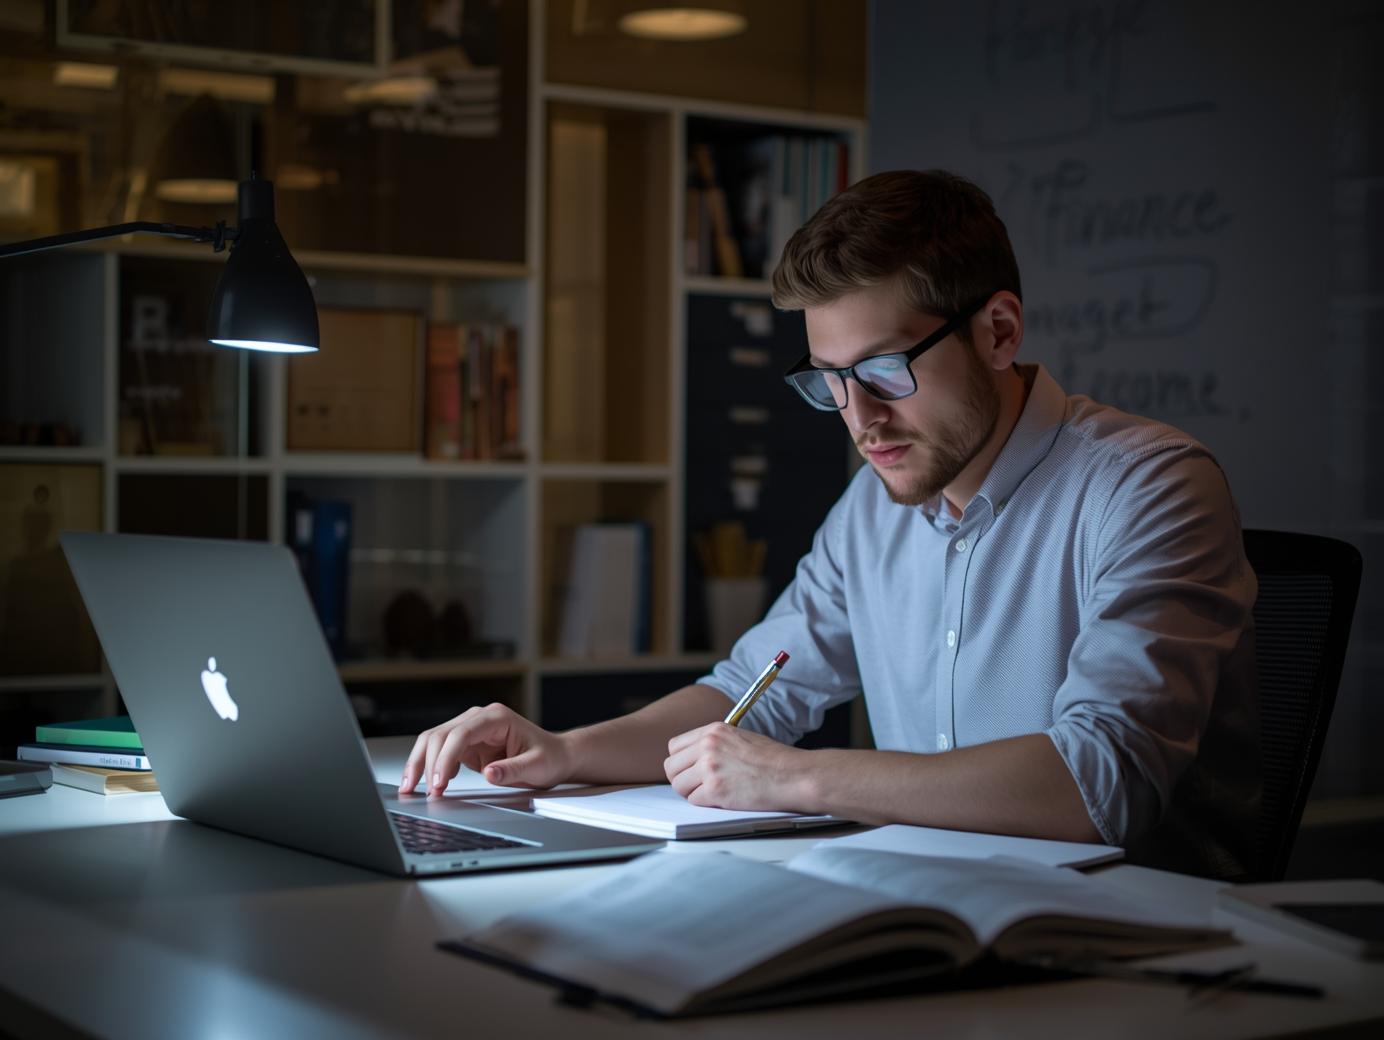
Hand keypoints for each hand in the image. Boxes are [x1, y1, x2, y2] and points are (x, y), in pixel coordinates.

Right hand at [400, 703, 573, 796]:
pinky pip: (441, 751)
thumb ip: (512, 770)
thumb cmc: (549, 757)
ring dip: (421, 763)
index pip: (461, 733)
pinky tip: (428, 783)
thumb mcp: (537, 766)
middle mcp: (480, 719)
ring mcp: (471, 730)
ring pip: (434, 740)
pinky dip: (430, 766)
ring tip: (410, 787)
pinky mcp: (467, 744)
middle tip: (424, 790)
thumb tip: (489, 773)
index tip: (439, 782)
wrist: (556, 756)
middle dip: (427, 762)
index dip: (446, 757)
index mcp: (497, 717)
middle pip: (441, 734)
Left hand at [663, 723, 813, 810]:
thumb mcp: (740, 737)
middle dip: (681, 779)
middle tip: (696, 786)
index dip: (680, 761)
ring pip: (679, 786)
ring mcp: (710, 768)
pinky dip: (706, 804)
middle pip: (671, 767)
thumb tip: (694, 758)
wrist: (793, 775)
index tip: (688, 770)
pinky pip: (694, 801)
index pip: (674, 746)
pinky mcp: (716, 790)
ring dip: (692, 793)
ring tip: (712, 793)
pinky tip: (724, 799)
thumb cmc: (774, 760)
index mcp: (713, 730)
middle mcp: (708, 746)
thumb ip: (715, 743)